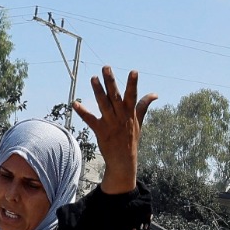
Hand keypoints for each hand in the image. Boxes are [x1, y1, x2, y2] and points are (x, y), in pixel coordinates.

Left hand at [73, 67, 155, 194]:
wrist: (124, 161)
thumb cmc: (131, 140)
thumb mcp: (139, 122)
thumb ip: (144, 106)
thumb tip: (155, 94)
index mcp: (130, 114)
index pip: (133, 96)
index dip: (133, 84)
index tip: (134, 71)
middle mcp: (121, 117)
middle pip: (116, 96)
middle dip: (111, 82)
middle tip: (106, 67)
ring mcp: (110, 124)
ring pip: (104, 105)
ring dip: (98, 91)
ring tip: (93, 78)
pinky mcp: (100, 131)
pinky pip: (90, 120)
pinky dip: (82, 112)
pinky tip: (75, 104)